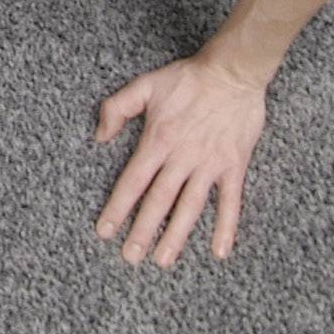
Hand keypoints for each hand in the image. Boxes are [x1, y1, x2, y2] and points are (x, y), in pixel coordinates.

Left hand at [92, 53, 266, 265]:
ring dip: (176, 236)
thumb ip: (116, 108)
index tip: (105, 231)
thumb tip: (99, 137)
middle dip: (142, 231)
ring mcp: (209, 164)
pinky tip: (218, 251)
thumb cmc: (188, 78)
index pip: (133, 181)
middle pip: (158, 201)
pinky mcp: (233, 166)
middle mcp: (182, 157)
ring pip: (190, 207)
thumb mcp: (145, 84)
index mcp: (158, 140)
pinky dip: (226, 227)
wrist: (233, 72)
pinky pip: (230, 202)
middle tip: (130, 258)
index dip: (117, 208)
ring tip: (163, 261)